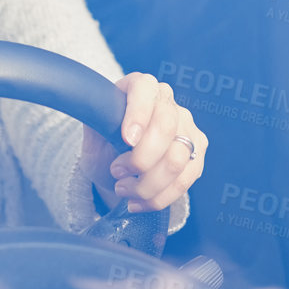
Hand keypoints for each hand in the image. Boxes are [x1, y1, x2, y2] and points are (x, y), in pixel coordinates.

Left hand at [82, 72, 205, 214]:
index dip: (138, 114)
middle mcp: (168, 103)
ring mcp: (187, 128)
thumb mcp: (92, 128)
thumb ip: (97, 118)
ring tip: (124, 190)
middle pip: (167, 128)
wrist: (114, 165)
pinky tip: (139, 202)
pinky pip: (184, 180)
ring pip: (177, 159)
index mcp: (141, 86)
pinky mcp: (196, 154)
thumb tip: (100, 116)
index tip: (126, 140)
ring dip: (147, 184)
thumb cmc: (103, 142)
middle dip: (141, 159)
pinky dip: (159, 197)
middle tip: (117, 173)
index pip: (145, 89)